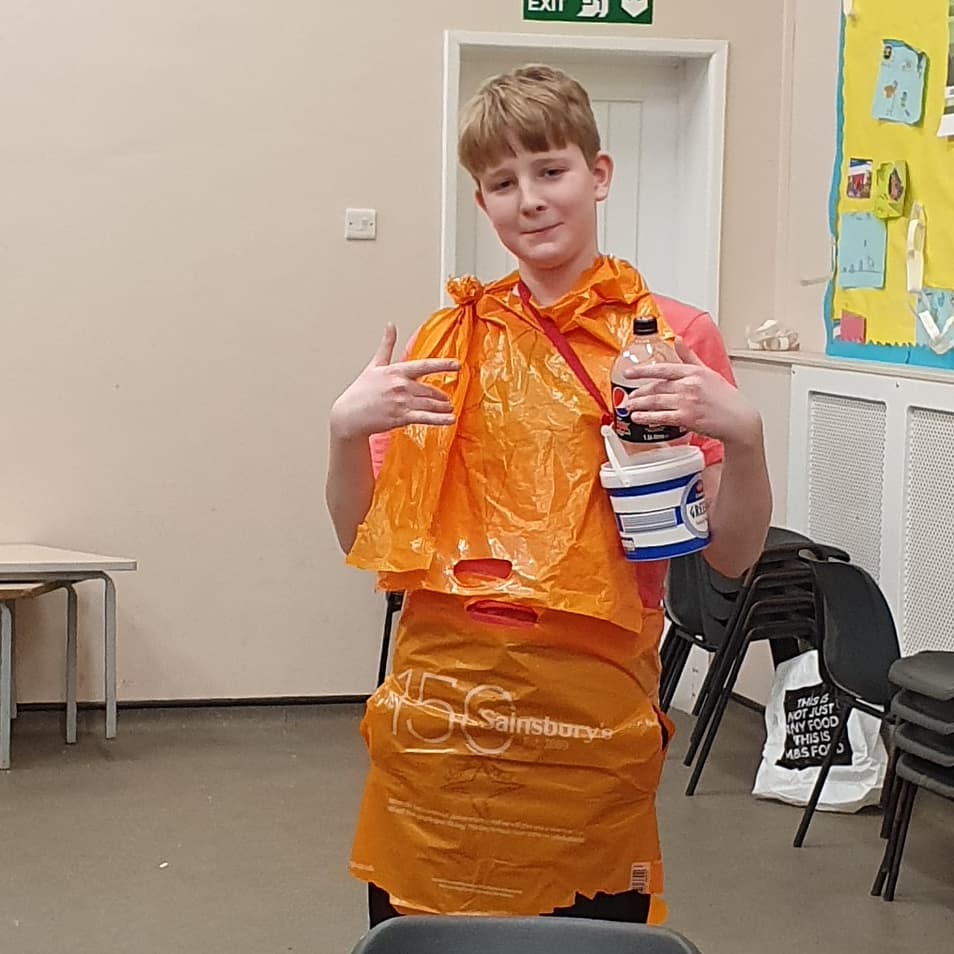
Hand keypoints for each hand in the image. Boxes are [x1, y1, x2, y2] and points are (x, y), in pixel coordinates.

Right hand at [330, 324, 459, 440]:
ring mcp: (402, 402)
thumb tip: (391, 325)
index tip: (457, 364)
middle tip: (446, 400)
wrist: (349, 415)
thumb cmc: (361, 391)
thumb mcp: (374, 365)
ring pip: (429, 404)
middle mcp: (401, 385)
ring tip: (449, 410)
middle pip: (429, 389)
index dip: (443, 365)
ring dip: (442, 407)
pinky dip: (439, 419)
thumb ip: (387, 345)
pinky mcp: (401, 417)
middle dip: (440, 396)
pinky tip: (450, 420)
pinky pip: (425, 417)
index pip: (424, 366)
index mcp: (396, 371)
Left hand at [622, 339, 761, 446]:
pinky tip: (638, 418)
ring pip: (655, 401)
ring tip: (629, 407)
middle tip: (629, 397)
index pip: (663, 369)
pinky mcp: (687, 418)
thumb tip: (677, 339)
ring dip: (639, 405)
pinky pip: (661, 417)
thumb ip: (689, 356)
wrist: (739, 420)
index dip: (642, 371)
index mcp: (693, 372)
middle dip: (639, 392)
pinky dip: (647, 417)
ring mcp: (687, 401)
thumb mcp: (708, 372)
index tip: (628, 373)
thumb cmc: (726, 398)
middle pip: (656, 387)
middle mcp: (689, 385)